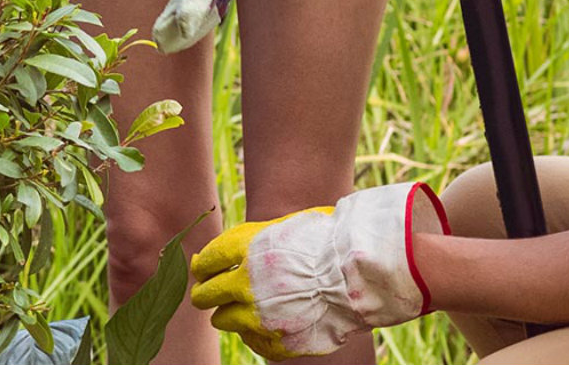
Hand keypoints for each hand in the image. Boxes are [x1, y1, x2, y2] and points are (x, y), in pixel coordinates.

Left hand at [189, 182, 443, 359]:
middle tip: (210, 294)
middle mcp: (245, 284)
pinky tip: (273, 322)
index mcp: (247, 248)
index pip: (206, 261)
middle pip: (204, 295)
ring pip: (223, 321)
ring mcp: (259, 317)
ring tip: (250, 308)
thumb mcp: (290, 225)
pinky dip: (258, 333)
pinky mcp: (275, 342)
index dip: (204, 266)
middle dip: (206, 294)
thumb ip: (255, 240)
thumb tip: (223, 254)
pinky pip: (252, 341)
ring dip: (231, 314)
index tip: (205, 270)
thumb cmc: (333, 242)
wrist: (365, 275)